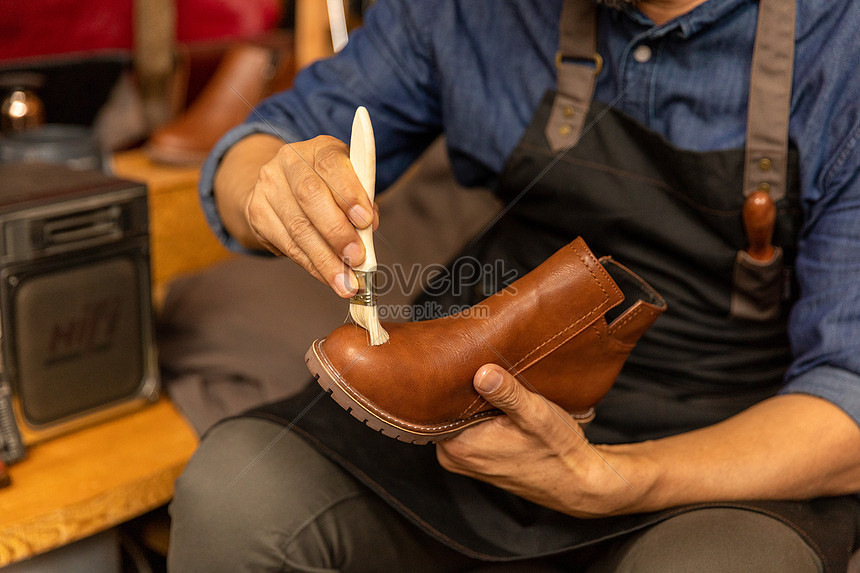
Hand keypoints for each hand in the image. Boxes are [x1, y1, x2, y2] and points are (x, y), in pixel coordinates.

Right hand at [222, 134, 378, 296]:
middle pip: (310, 196)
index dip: (349, 193)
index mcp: (319, 147)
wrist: (281, 188)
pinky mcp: (257, 212)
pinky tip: (328, 277)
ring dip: (325, 260)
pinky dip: (312, 265)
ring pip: (298, 227)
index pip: (332, 164)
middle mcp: (289, 161)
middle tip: (357, 258)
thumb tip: (368, 230)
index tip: (366, 221)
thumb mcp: (348, 184)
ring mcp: (268, 186)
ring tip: (346, 281)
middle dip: (336, 232)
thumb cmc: (328, 187)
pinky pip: (288, 245)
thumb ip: (362, 202)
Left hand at [436, 365, 650, 517]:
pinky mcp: (476, 460)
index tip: (468, 361)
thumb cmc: (556, 451)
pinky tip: (501, 407)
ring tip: (499, 388)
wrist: (576, 481)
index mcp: (457, 446)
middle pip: (448, 409)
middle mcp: (453, 456)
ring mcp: (463, 460)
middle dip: (466, 389)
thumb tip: (482, 373)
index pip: (438, 402)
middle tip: (488, 369)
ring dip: (477, 403)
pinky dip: (483, 415)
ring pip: (460, 417)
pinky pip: (470, 429)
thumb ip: (507, 394)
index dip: (454, 380)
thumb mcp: (534, 415)